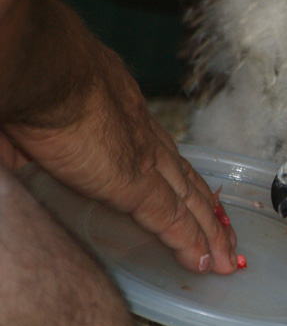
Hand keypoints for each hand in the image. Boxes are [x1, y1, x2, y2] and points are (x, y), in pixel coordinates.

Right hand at [2, 47, 238, 273]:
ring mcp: (143, 158)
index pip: (160, 152)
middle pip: (184, 180)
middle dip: (206, 210)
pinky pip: (170, 219)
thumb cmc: (28, 77)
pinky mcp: (135, 183)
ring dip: (209, 232)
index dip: (179, 178)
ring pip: (187, 201)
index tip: (195, 198)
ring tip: (225, 258)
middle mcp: (141, 135)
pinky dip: (190, 242)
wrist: (38, 63)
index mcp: (120, 113)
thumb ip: (28, 146)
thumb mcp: (33, 114)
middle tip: (225, 236)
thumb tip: (14, 159)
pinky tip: (203, 262)